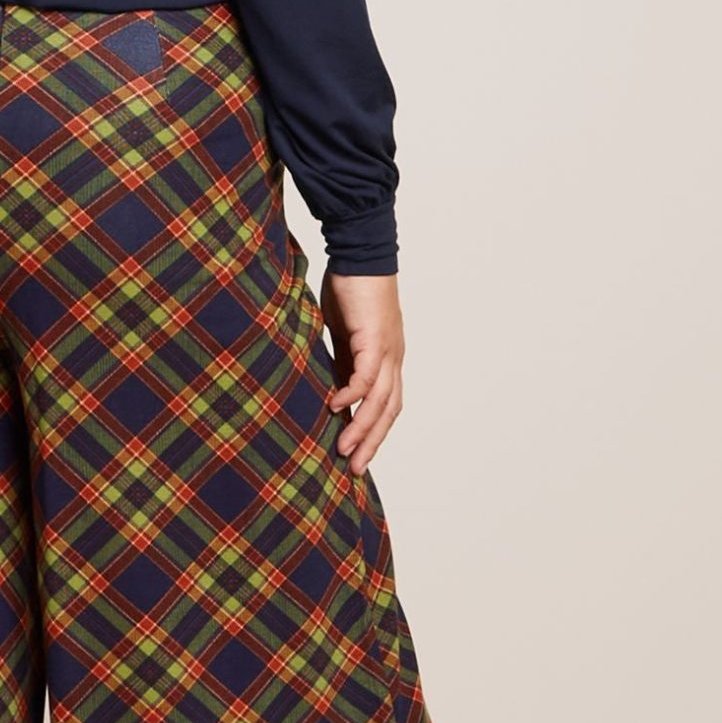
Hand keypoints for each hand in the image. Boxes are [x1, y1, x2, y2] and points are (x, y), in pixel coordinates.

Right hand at [320, 270, 404, 471]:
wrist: (360, 251)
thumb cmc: (349, 288)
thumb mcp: (341, 335)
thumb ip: (340, 362)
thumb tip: (328, 389)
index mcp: (386, 359)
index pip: (386, 405)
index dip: (374, 432)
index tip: (358, 456)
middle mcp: (393, 358)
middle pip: (389, 411)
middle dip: (372, 443)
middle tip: (355, 471)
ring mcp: (387, 349)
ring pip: (380, 400)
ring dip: (362, 427)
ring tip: (344, 450)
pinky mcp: (373, 337)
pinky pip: (365, 374)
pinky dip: (351, 394)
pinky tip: (335, 408)